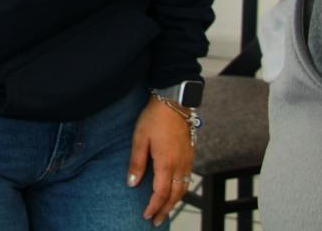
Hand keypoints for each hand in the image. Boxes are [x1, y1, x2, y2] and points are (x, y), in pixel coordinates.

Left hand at [128, 95, 195, 226]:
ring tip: (165, 211)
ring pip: (183, 188)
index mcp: (166, 162)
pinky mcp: (190, 155)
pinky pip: (187, 179)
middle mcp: (180, 165)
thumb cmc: (154, 118)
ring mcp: (187, 160)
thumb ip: (136, 163)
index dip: (154, 206)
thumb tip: (132, 183)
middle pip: (175, 195)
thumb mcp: (139, 138)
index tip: (147, 215)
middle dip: (165, 210)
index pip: (161, 192)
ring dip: (174, 202)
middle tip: (157, 221)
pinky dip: (181, 191)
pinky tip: (174, 192)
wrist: (174, 102)